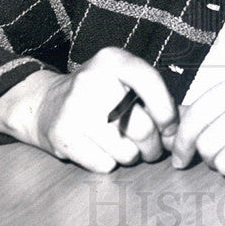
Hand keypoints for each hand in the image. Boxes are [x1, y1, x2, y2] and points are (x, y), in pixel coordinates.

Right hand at [0, 47, 177, 172]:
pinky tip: (100, 149)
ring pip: (127, 153)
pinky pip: (105, 165)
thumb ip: (156, 99)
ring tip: (124, 146)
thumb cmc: (101, 94)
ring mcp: (74, 109)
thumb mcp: (125, 81)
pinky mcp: (63, 136)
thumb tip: (178, 136)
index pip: (152, 85)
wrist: (46, 104)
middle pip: (143, 128)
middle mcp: (92, 80)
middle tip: (152, 148)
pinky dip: (109, 163)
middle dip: (154, 146)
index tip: (170, 128)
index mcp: (112, 60)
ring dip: (133, 156)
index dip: (168, 113)